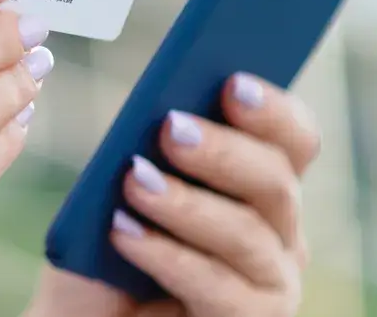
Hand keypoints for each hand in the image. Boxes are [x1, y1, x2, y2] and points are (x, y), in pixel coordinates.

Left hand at [27, 74, 320, 316]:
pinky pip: (220, 289)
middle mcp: (278, 231)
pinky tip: (124, 232)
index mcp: (257, 182)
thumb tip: (158, 109)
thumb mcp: (117, 189)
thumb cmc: (106, 249)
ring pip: (248, 234)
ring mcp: (268, 281)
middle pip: (276, 182)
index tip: (231, 82)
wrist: (85, 316)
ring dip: (187, 203)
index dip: (270, 110)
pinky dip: (170, 255)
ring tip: (134, 180)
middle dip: (223, 150)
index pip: (291, 139)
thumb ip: (144, 151)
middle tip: (170, 128)